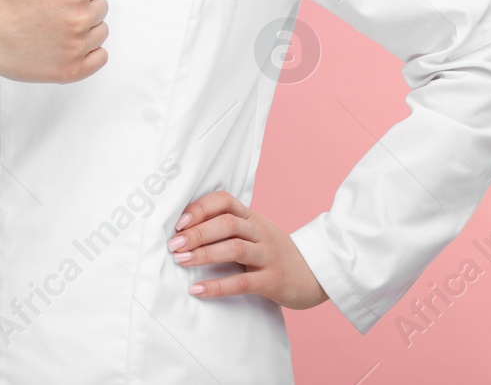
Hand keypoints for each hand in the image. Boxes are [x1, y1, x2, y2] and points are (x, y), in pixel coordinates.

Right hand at [0, 0, 109, 82]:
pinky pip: (101, 57)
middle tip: (52, 8)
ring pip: (101, 30)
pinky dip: (87, 52)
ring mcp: (76, 48)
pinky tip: (65, 44)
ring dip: (85, 27)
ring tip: (55, 25)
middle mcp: (79, 20)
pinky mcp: (73, 70)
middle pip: (101, 5)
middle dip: (81, 3)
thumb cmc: (8, 0)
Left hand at [169, 191, 328, 310]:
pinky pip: (243, 282)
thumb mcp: (256, 233)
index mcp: (253, 218)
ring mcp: (269, 256)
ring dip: (204, 254)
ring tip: (181, 261)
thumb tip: (187, 229)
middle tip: (174, 244)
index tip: (179, 222)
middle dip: (197, 233)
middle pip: (227, 223)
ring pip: (235, 248)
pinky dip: (218, 286)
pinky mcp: (273, 281)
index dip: (200, 208)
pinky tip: (198, 289)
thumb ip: (230, 227)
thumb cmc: (276, 253)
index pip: (225, 200)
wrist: (317, 274)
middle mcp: (261, 232)